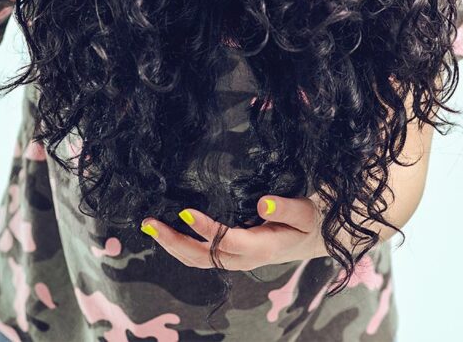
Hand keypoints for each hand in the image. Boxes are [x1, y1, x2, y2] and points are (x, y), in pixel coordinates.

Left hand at [140, 194, 330, 270]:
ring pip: (198, 260)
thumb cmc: (308, 221)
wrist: (312, 238)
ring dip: (172, 245)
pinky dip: (180, 247)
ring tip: (150, 227)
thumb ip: (286, 207)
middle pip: (203, 256)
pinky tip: (166, 232)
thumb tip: (262, 203)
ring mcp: (235, 260)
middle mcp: (244, 258)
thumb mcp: (305, 211)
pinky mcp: (229, 256)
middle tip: (150, 223)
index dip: (206, 229)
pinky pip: (201, 257)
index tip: (185, 212)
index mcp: (262, 247)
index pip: (227, 240)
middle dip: (174, 241)